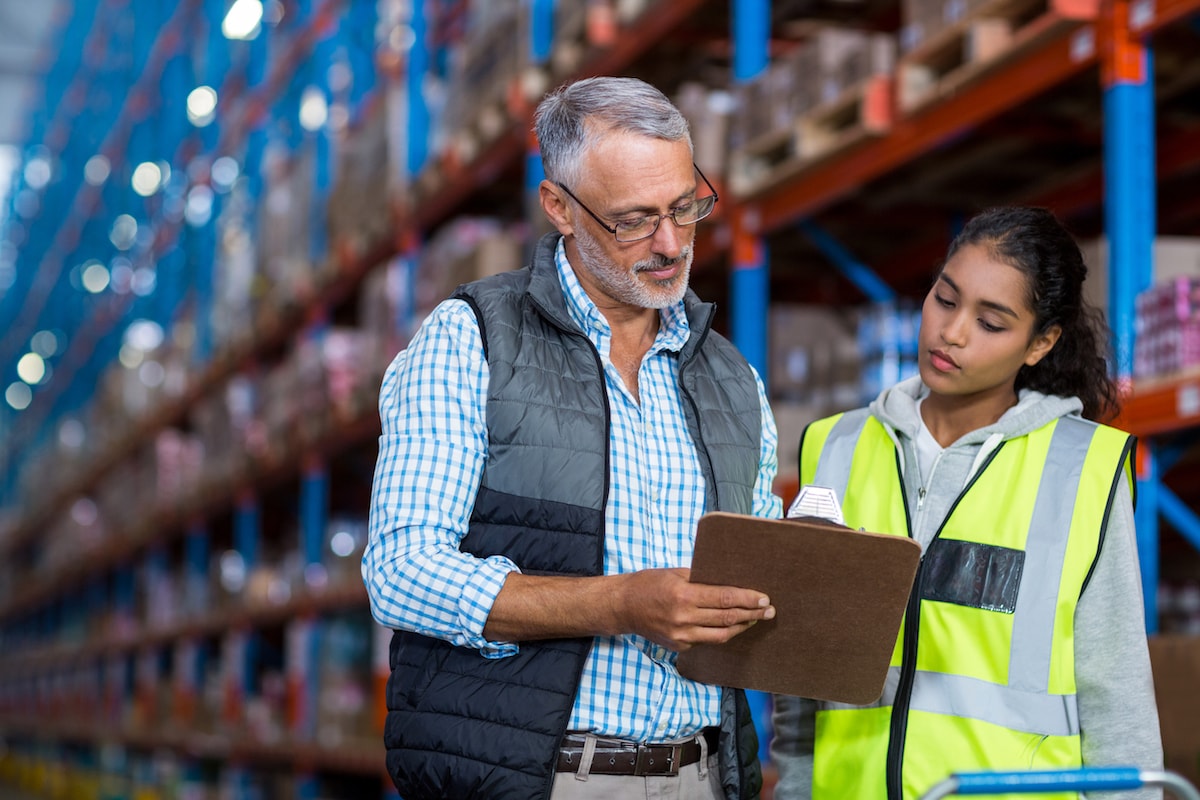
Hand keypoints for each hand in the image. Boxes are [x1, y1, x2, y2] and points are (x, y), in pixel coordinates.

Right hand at [614, 568, 773, 651]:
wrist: (623, 607)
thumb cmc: (649, 584)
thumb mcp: (675, 573)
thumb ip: (701, 579)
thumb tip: (730, 583)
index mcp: (683, 594)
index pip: (724, 598)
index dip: (747, 599)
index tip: (764, 598)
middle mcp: (684, 618)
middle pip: (727, 618)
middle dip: (752, 614)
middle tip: (769, 610)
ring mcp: (682, 635)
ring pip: (721, 635)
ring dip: (742, 627)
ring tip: (756, 619)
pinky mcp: (679, 646)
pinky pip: (707, 640)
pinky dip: (722, 633)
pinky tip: (732, 626)